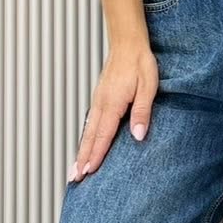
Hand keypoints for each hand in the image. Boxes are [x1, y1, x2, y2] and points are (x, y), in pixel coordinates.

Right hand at [69, 42, 159, 178]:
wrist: (128, 43)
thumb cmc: (140, 63)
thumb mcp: (148, 86)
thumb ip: (142, 112)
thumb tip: (138, 136)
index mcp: (112, 103)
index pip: (103, 135)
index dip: (96, 155)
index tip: (88, 172)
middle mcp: (101, 104)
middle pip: (89, 137)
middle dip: (82, 159)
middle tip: (74, 178)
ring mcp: (98, 101)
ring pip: (87, 131)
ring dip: (81, 151)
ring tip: (75, 169)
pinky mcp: (100, 99)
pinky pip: (90, 123)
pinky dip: (86, 138)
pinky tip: (85, 146)